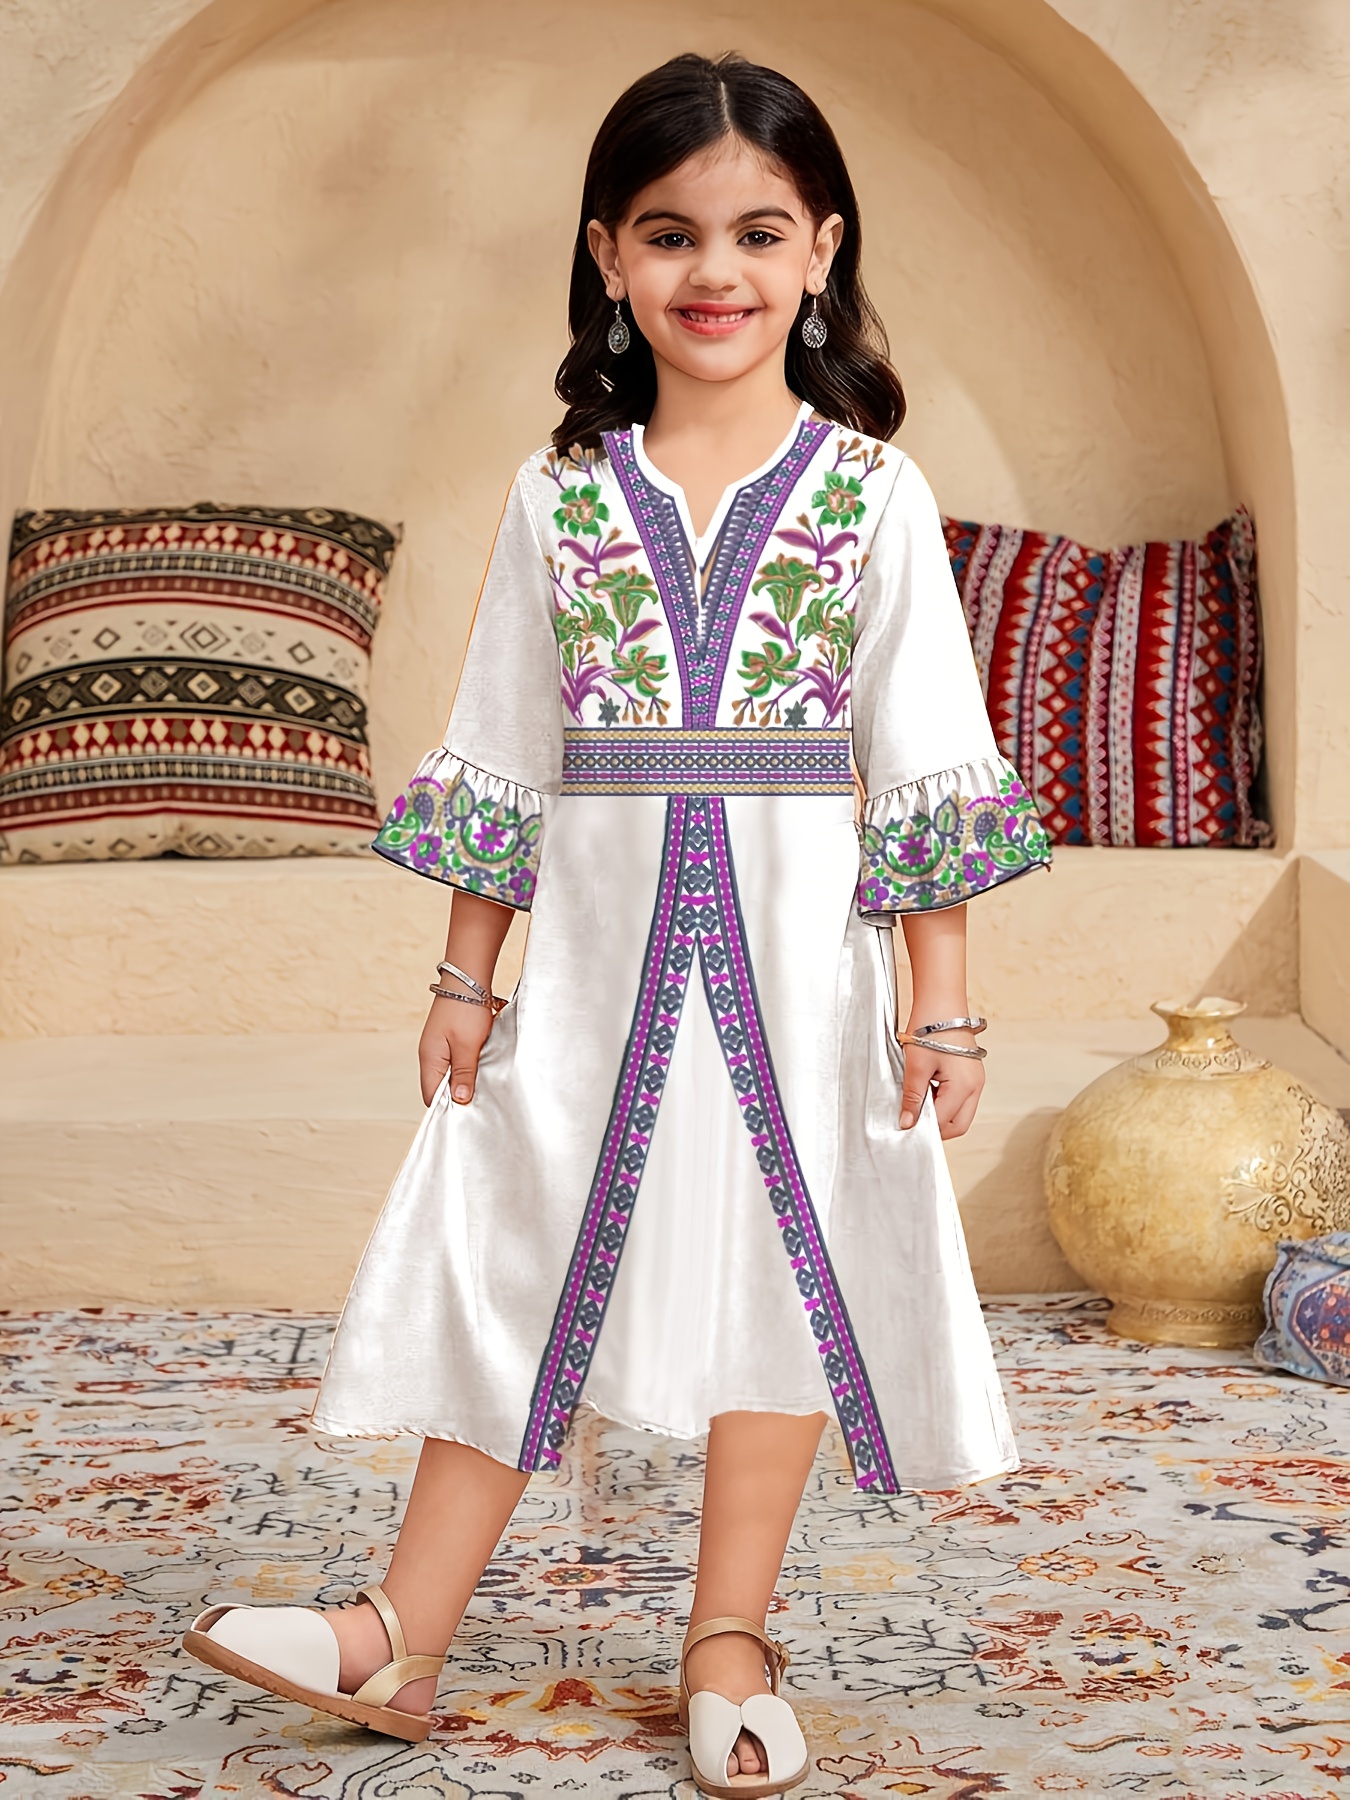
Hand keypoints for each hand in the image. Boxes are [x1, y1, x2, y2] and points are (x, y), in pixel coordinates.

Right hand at [418, 995, 497, 1106]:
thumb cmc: (465, 1009)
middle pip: (441, 1087)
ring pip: (451, 1074)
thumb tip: (459, 1099)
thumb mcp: (467, 1046)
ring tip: (483, 1085)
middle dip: (458, 1096)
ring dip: (465, 1080)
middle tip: (480, 1102)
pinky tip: (482, 1067)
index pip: (432, 1096)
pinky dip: (469, 1067)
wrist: (467, 979)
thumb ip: (463, 1074)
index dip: (448, 1108)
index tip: (467, 1115)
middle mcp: (431, 1055)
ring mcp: (440, 1047)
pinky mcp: (451, 1040)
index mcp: (430, 1060)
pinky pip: (457, 1062)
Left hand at [898, 1023, 984, 1138]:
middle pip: (958, 1124)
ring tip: (918, 1097)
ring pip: (960, 1112)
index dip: (924, 1127)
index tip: (906, 1123)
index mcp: (965, 1087)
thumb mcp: (916, 1066)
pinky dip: (944, 1100)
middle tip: (913, 1115)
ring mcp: (976, 1080)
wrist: (941, 1000)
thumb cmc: (930, 1028)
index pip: (945, 1124)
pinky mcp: (971, 1073)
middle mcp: (976, 1086)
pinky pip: (960, 1098)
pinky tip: (927, 1088)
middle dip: (937, 1126)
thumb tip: (907, 1123)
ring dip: (940, 1112)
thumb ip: (912, 1098)